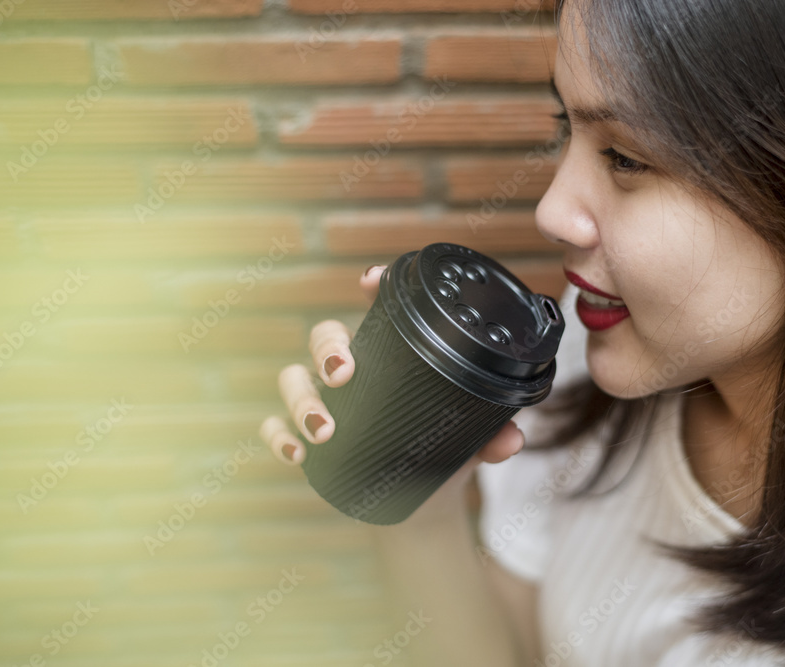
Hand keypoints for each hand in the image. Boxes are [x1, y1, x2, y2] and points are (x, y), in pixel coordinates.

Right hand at [259, 265, 524, 516]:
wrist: (425, 498)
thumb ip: (492, 434)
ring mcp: (325, 401)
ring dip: (301, 399)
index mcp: (392, 355)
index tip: (370, 278)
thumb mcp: (472, 439)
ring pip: (292, 379)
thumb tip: (509, 441)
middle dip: (326, 349)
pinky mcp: (306, 437)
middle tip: (344, 373)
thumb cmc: (447, 449)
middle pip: (324, 337)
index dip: (372, 287)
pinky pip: (275, 427)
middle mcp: (352, 370)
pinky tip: (297, 454)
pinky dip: (278, 436)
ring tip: (323, 429)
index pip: (378, 310)